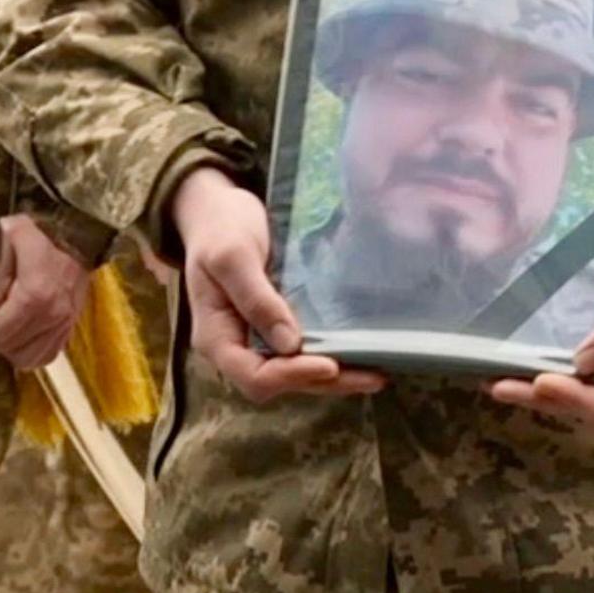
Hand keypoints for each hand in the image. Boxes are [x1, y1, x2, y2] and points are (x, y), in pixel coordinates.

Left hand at [0, 216, 87, 369]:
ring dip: (11, 345)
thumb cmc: (45, 235)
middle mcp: (51, 316)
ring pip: (26, 358)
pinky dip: (31, 352)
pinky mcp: (70, 329)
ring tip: (11, 322)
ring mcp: (63, 325)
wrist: (83, 239)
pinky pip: (46, 357)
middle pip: (9, 346)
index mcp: (35, 295)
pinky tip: (26, 334)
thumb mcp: (11, 234)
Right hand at [168, 166, 382, 403]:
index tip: (330, 365)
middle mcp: (238, 346)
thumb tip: (290, 344)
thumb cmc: (220, 229)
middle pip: (282, 381)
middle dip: (326, 382)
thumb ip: (256, 299)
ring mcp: (258, 338)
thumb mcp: (232, 256)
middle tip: (373, 377)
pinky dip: (332, 354)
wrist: (218, 211)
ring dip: (336, 376)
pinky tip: (361, 352)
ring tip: (376, 374)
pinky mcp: (277, 325)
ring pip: (297, 370)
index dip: (292, 377)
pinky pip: (303, 350)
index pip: (255, 377)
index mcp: (217, 338)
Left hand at [492, 210, 593, 434]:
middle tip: (502, 387)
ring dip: (543, 393)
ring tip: (500, 384)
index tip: (541, 381)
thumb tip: (583, 364)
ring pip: (583, 398)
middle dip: (549, 401)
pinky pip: (583, 377)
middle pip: (593, 411)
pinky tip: (521, 369)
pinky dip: (553, 375)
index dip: (576, 401)